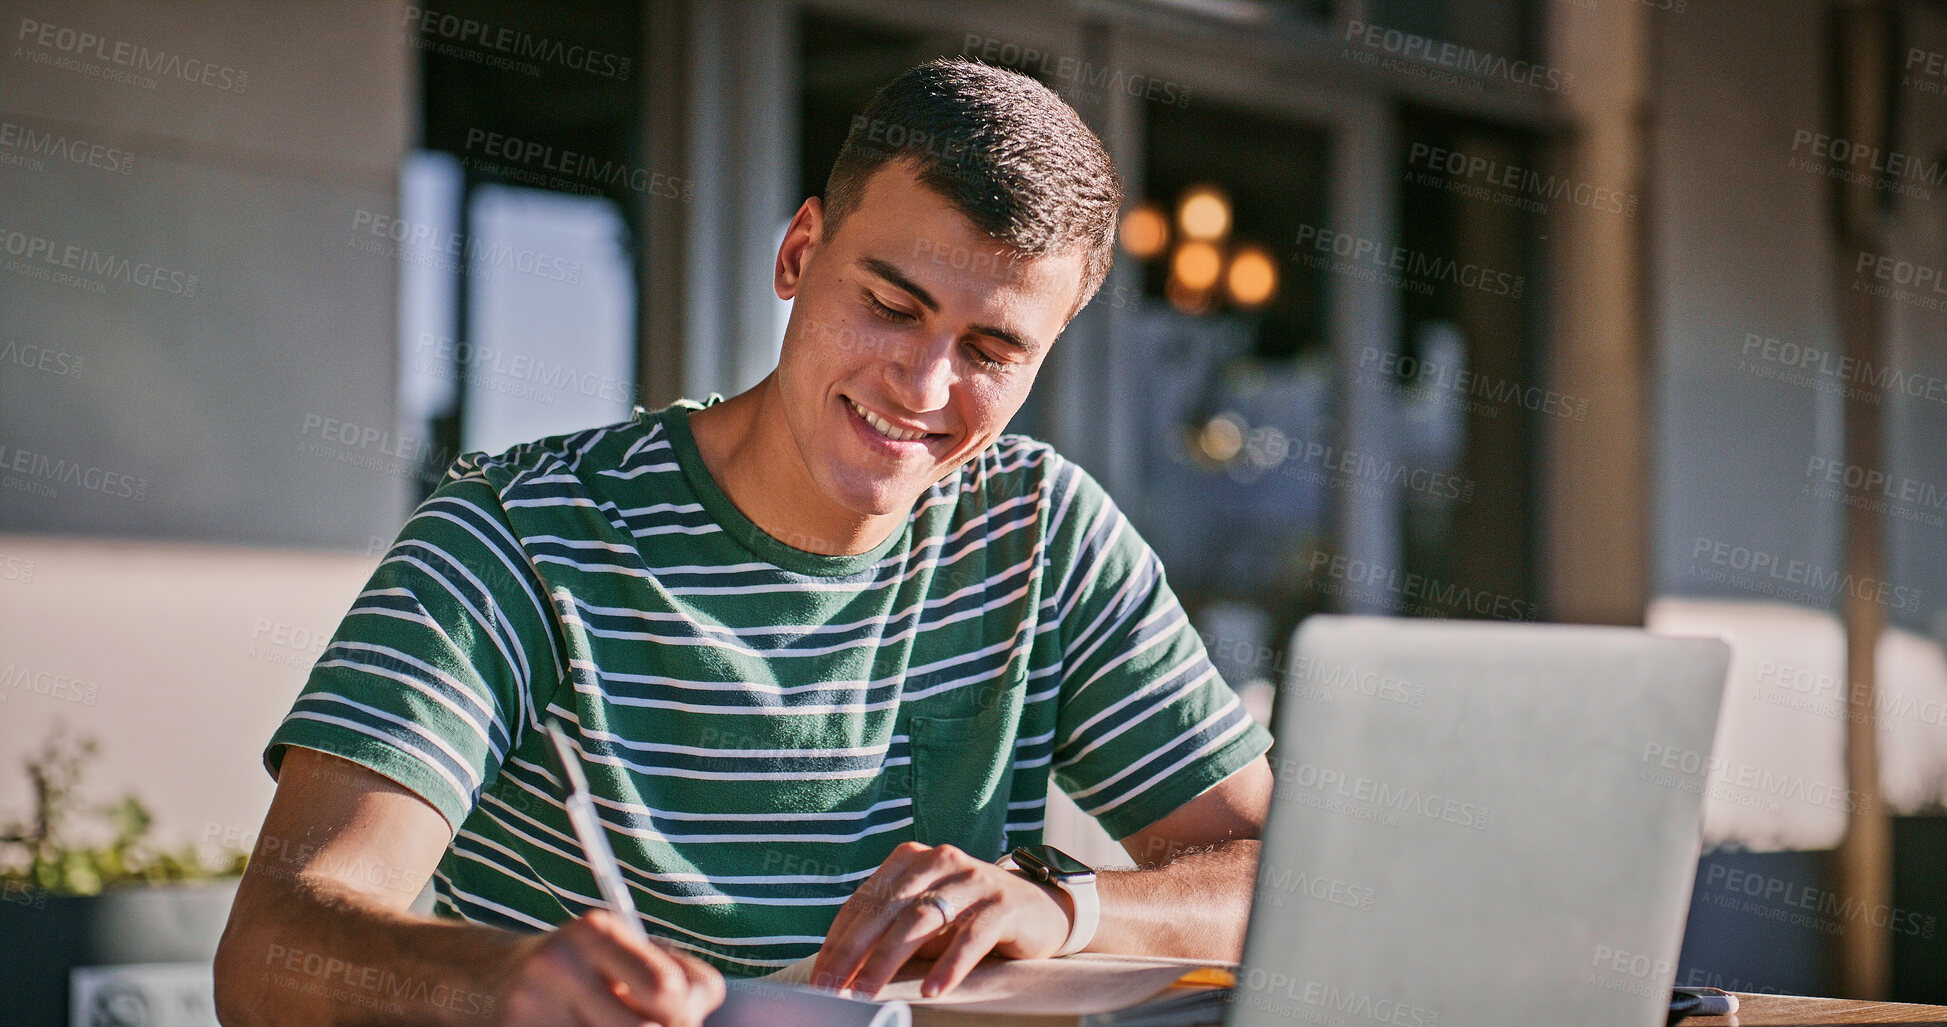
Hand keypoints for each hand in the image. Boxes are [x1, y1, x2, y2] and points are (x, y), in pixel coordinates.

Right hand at [491, 911, 724, 1026]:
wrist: (490, 979)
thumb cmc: (579, 968)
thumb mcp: (624, 951)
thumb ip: (675, 974)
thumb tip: (697, 1011)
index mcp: (596, 931)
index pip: (667, 987)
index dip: (685, 1011)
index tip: (678, 1013)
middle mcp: (561, 964)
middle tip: (652, 1025)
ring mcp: (533, 1007)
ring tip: (611, 1022)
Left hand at [811, 841, 1074, 998]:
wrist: (1041, 909)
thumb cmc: (969, 918)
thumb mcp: (926, 919)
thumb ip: (889, 932)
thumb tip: (841, 971)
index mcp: (912, 859)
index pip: (864, 900)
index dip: (838, 940)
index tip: (820, 977)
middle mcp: (940, 861)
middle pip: (886, 909)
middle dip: (854, 953)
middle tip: (834, 990)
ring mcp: (973, 880)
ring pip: (921, 920)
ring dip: (888, 961)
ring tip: (868, 994)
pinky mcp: (1004, 903)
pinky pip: (970, 936)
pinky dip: (949, 965)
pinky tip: (932, 990)